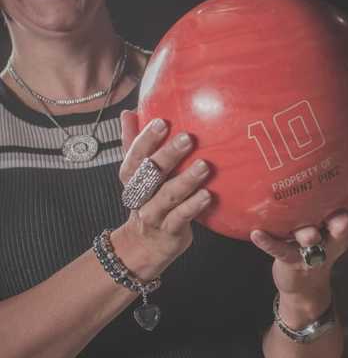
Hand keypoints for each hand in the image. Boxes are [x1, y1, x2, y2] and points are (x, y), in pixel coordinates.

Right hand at [114, 111, 211, 275]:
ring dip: (186, 180)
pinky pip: (181, 217)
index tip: (162, 122)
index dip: (146, 139)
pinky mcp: (169, 231)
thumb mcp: (137, 174)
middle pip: (151, 173)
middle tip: (188, 138)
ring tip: (204, 165)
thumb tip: (128, 112)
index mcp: (131, 178)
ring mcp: (154, 214)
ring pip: (168, 195)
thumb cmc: (148, 200)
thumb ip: (133, 143)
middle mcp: (140, 195)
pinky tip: (207, 195)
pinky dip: (193, 206)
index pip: (134, 156)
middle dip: (168, 155)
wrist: (144, 245)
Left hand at [250, 177, 347, 324]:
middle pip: (344, 230)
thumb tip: (321, 158)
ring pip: (312, 241)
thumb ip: (329, 198)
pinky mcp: (292, 260)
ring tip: (307, 234)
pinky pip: (280, 250)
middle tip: (344, 220)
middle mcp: (334, 238)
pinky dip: (268, 243)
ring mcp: (314, 251)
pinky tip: (257, 233)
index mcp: (347, 225)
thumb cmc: (317, 238)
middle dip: (344, 224)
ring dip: (308, 235)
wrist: (302, 281)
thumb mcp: (327, 219)